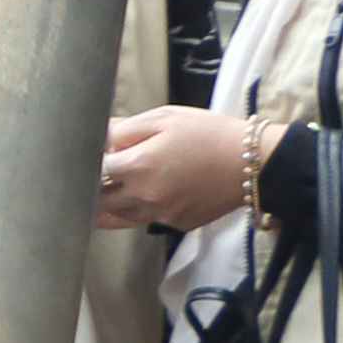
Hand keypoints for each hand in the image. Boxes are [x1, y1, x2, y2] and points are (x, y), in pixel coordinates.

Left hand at [99, 106, 260, 230]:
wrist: (253, 162)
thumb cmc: (208, 134)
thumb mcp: (164, 118)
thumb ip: (124, 129)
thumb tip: (97, 137)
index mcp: (137, 166)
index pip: (92, 170)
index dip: (89, 161)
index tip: (90, 155)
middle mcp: (144, 196)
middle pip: (98, 200)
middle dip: (93, 187)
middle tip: (94, 175)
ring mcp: (160, 214)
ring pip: (118, 216)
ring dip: (110, 204)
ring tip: (113, 186)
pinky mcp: (177, 224)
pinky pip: (146, 220)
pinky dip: (139, 210)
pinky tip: (148, 193)